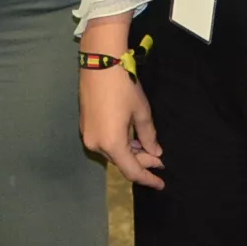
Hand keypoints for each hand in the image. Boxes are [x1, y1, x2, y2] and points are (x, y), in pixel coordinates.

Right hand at [77, 18, 163, 187]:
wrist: (100, 61)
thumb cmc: (124, 86)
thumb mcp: (141, 112)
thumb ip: (149, 136)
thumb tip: (155, 153)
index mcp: (112, 143)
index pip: (132, 170)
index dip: (148, 178)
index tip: (161, 183)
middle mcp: (96, 144)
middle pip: (121, 161)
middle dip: (141, 162)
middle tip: (159, 158)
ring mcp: (88, 135)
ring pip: (112, 152)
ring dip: (130, 152)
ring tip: (147, 146)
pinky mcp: (85, 125)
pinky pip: (105, 142)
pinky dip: (119, 143)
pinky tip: (131, 137)